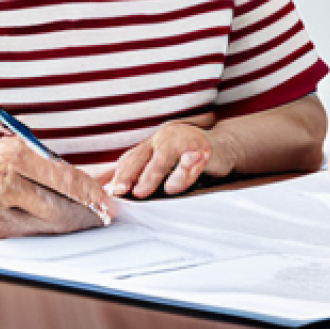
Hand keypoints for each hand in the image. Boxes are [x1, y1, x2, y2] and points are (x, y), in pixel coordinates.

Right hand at [0, 137, 109, 237]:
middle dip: (82, 213)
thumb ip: (42, 162)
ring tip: (83, 222)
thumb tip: (82, 178)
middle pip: (57, 206)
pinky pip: (21, 233)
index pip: (66, 179)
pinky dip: (40, 231)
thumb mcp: (12, 148)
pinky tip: (54, 227)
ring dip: (64, 225)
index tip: (105, 199)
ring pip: (41, 224)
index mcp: (15, 156)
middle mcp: (5, 182)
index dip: (90, 191)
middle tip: (101, 215)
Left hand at [104, 118, 231, 198]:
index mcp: (153, 141)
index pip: (131, 158)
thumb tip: (105, 184)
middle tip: (123, 191)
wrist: (224, 147)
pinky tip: (176, 184)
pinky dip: (182, 174)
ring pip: (164, 156)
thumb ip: (139, 170)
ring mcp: (184, 138)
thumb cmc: (189, 158)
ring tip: (146, 191)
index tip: (111, 191)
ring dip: (154, 176)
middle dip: (131, 174)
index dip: (119, 175)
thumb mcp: (162, 162)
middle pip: (143, 156)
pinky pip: (189, 161)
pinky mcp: (203, 147)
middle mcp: (166, 136)